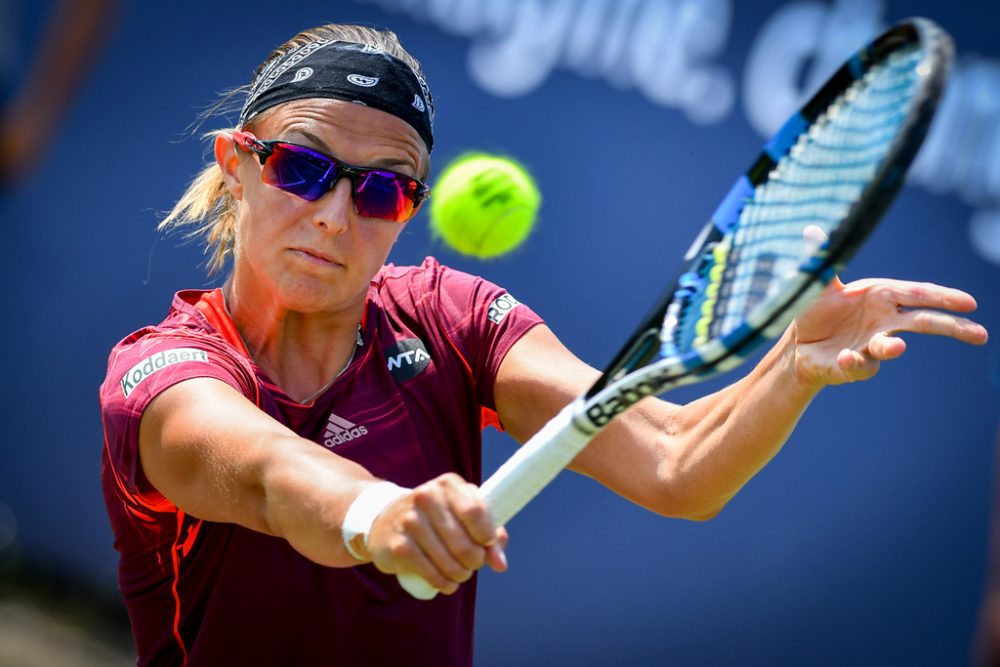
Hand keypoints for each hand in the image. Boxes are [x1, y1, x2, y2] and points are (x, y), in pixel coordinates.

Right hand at [365, 473, 507, 594]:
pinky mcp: (399, 547)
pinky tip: (447, 583)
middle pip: (466, 543)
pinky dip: (445, 584)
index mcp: (447, 485)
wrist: (383, 519)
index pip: (476, 512)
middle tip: (473, 563)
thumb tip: (500, 563)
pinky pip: (432, 574)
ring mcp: (410, 522)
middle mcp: (427, 498)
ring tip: (460, 573)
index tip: (487, 544)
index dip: (487, 536)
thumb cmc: (433, 517)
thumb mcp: (459, 513)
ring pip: (450, 563)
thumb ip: (486, 532)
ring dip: (461, 574)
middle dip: (476, 561)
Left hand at [790, 276, 987, 387]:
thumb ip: (820, 259)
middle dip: (952, 327)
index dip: (943, 297)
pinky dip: (854, 362)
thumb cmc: (816, 311)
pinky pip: (859, 366)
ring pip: (890, 347)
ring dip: (892, 347)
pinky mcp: (854, 366)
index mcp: (881, 296)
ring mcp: (871, 345)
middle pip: (923, 323)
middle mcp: (883, 321)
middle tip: (980, 334)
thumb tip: (810, 229)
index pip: (918, 294)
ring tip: (897, 347)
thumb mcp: (817, 284)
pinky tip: (844, 357)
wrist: (797, 345)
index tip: (969, 303)